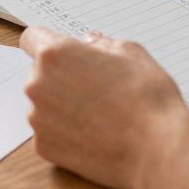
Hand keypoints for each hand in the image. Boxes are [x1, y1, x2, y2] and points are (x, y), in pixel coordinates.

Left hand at [19, 27, 188, 188]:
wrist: (156, 150)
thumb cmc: (147, 98)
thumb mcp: (131, 53)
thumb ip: (101, 44)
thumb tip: (89, 45)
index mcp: (55, 54)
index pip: (32, 38)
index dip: (50, 42)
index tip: (63, 52)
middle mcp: (37, 85)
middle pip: (39, 73)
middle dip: (61, 75)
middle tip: (96, 85)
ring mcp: (38, 119)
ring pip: (44, 103)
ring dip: (63, 104)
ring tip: (99, 113)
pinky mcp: (44, 147)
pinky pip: (50, 130)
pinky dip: (66, 130)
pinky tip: (94, 133)